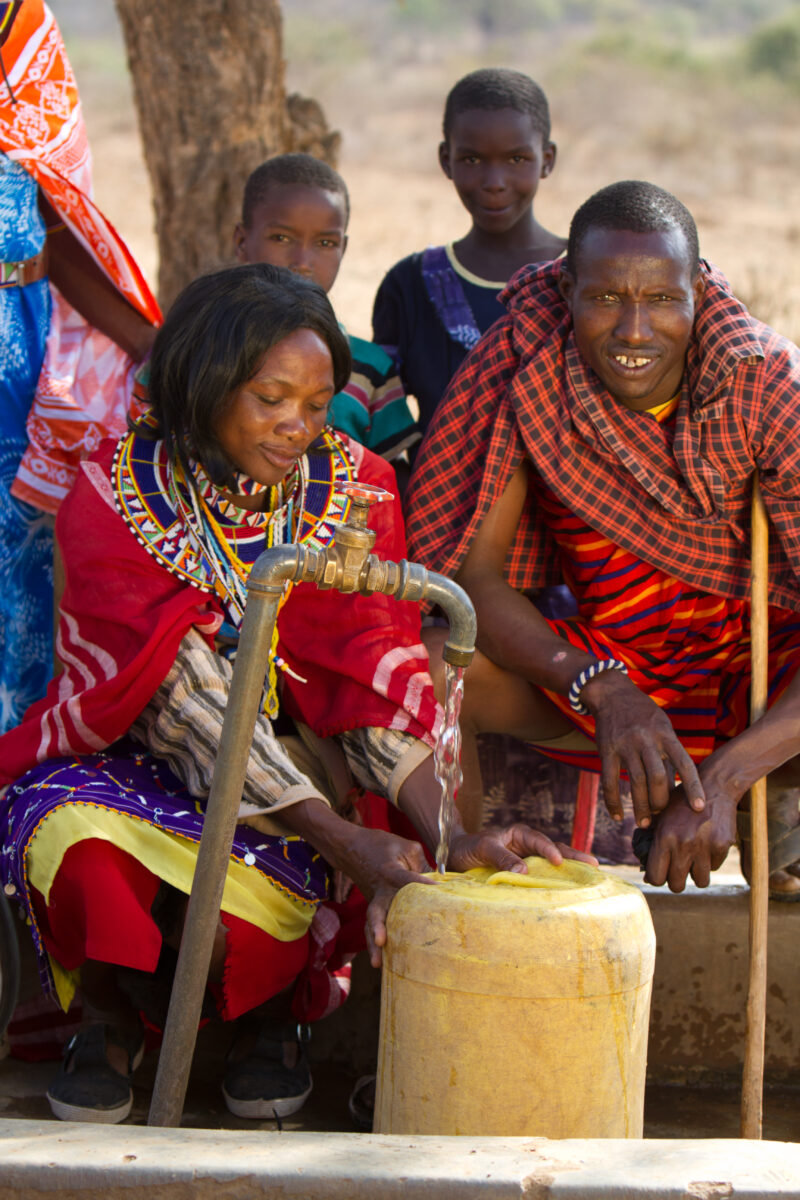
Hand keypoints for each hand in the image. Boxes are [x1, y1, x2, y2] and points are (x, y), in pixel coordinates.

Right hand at [340, 826, 434, 967]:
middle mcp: (379, 889)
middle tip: (382, 941)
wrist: (352, 847)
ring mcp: (374, 899)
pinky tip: (381, 961)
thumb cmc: (382, 845)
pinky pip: (373, 925)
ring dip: (373, 943)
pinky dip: (375, 942)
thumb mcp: (406, 847)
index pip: (406, 879)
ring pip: (372, 923)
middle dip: (378, 927)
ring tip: (377, 963)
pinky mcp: (374, 906)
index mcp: (389, 871)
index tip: (438, 891)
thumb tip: (441, 886)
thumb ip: (422, 865)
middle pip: (377, 910)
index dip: (422, 884)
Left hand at [448, 823, 597, 874]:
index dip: (549, 850)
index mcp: (518, 833)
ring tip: (590, 876)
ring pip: (551, 864)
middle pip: (553, 850)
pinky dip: (556, 882)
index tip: (558, 861)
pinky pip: (542, 877)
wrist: (454, 856)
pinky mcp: (524, 875)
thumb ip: (501, 858)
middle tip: (594, 865)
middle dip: (573, 857)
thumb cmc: (467, 848)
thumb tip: (523, 872)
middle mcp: (526, 846)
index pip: (538, 841)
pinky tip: (569, 889)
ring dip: (570, 869)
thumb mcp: (482, 849)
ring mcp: (527, 860)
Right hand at [580, 669, 703, 827]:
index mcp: (666, 735)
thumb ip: (669, 755)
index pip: (684, 764)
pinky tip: (617, 816)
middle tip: (660, 817)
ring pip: (635, 782)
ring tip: (643, 823)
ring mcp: (626, 744)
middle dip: (660, 802)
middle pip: (658, 777)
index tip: (699, 808)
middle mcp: (647, 739)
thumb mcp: (662, 728)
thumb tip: (678, 789)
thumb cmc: (643, 715)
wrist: (612, 694)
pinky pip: (610, 781)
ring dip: (641, 807)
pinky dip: (613, 802)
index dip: (693, 787)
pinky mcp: (607, 749)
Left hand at [644, 766, 739, 890]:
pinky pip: (715, 867)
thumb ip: (652, 840)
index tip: (660, 874)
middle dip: (676, 881)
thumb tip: (646, 871)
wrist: (715, 785)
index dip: (656, 878)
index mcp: (664, 837)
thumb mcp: (662, 816)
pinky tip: (707, 845)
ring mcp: (704, 846)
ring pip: (700, 881)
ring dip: (696, 874)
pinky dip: (711, 861)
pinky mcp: (722, 846)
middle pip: (676, 885)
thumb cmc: (683, 802)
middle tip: (677, 871)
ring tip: (694, 860)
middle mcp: (683, 844)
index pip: (655, 876)